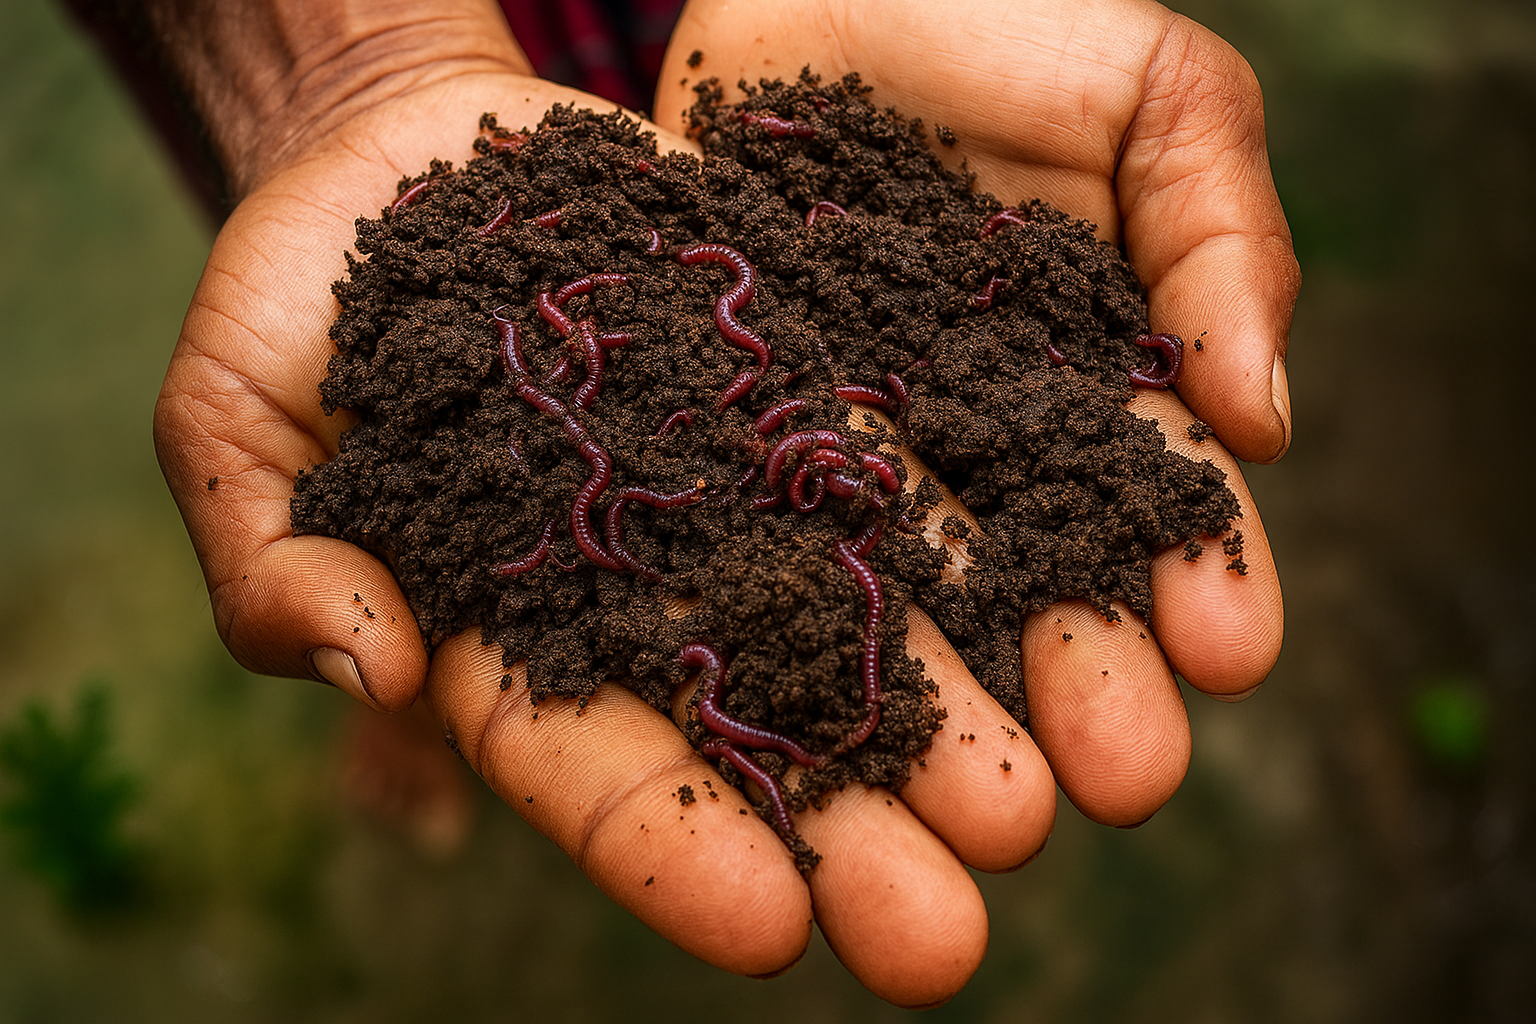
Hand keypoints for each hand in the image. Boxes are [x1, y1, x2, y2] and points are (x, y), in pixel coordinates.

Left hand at [636, 0, 1290, 1000]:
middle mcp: (964, 434)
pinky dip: (766, 611)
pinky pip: (741, 515)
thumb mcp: (1156, 98)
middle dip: (1063, 683)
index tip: (1224, 658)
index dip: (1192, 576)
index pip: (1149, 497)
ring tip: (960, 806)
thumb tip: (1262, 420)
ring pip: (885, 584)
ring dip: (922, 701)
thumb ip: (1219, 240)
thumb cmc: (1004, 15)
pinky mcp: (719, 415)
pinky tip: (787, 709)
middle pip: (1019, 578)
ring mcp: (840, 433)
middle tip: (1096, 791)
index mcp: (1084, 376)